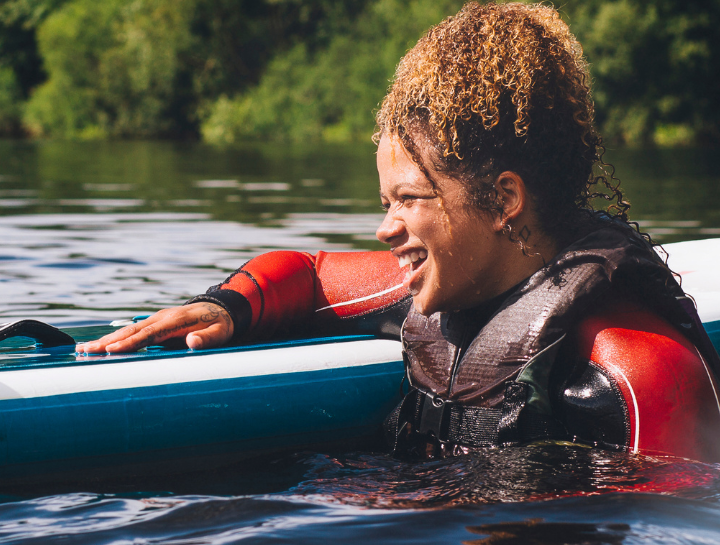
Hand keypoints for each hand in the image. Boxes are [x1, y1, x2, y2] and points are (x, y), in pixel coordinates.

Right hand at [76, 302, 233, 353]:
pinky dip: (115, 337)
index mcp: (176, 321)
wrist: (221, 309)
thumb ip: (207, 339)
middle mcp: (162, 317)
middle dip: (108, 341)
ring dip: (106, 339)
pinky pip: (132, 330)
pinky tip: (101, 345)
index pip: (150, 334)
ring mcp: (157, 318)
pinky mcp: (155, 322)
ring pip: (128, 329)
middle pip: (131, 330)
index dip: (131, 342)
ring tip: (83, 349)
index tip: (111, 350)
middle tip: (84, 351)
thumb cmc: (220, 325)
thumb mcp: (220, 334)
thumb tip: (192, 342)